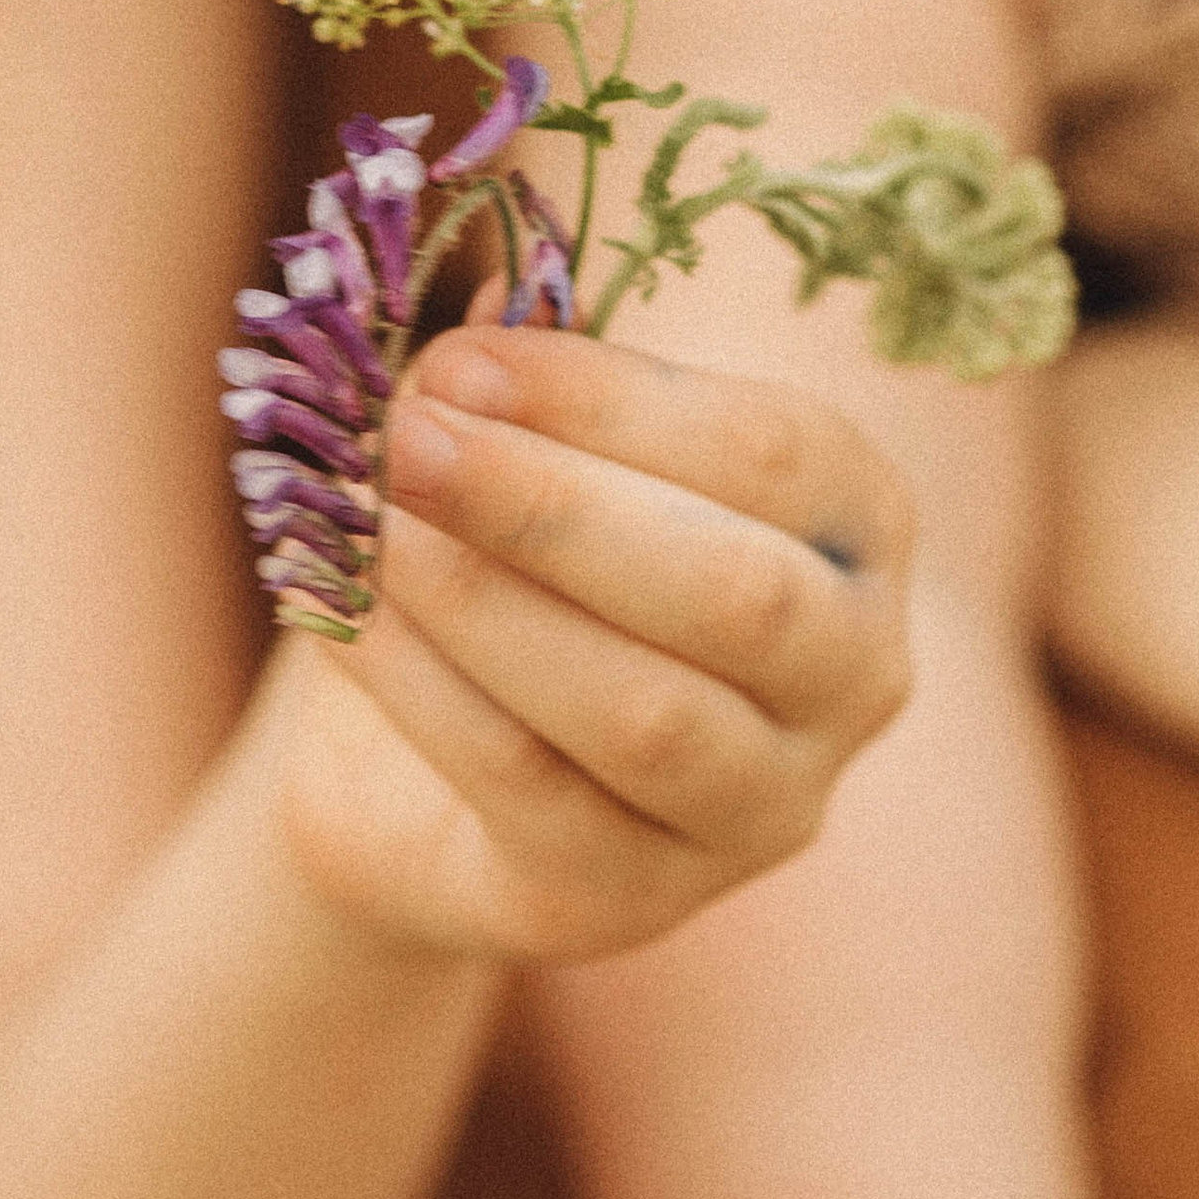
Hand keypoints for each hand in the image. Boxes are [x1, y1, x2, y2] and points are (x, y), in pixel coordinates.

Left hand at [272, 317, 910, 962]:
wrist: (410, 756)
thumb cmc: (500, 549)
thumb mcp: (513, 437)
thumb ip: (524, 368)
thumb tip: (497, 297)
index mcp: (856, 520)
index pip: (774, 451)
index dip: (610, 399)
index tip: (459, 357)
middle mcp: (856, 672)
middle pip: (737, 595)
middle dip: (553, 506)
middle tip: (403, 436)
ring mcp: (762, 809)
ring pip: (645, 713)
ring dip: (486, 603)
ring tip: (365, 528)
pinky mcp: (636, 901)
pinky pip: (533, 791)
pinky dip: (424, 688)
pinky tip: (342, 614)